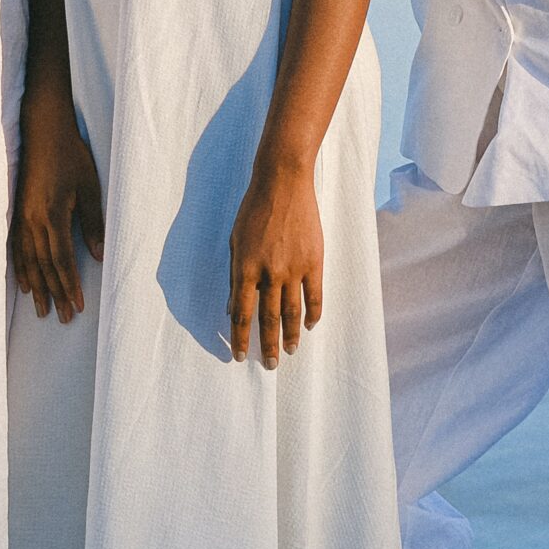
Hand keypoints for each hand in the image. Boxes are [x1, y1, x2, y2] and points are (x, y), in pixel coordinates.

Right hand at [11, 85, 105, 321]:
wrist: (42, 130)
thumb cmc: (70, 156)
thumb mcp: (88, 188)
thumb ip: (92, 224)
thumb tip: (98, 257)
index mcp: (52, 217)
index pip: (62, 261)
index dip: (69, 286)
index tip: (77, 306)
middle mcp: (32, 222)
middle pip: (44, 266)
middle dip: (54, 294)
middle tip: (62, 318)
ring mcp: (20, 217)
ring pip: (28, 261)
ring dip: (37, 287)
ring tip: (42, 310)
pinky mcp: (16, 212)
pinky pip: (16, 248)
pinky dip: (20, 269)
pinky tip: (24, 283)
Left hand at [228, 157, 323, 366]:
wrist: (283, 183)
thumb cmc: (253, 210)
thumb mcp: (235, 242)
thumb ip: (235, 276)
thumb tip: (233, 307)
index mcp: (246, 268)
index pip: (242, 314)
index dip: (240, 338)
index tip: (240, 356)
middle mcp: (270, 273)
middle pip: (268, 319)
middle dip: (267, 345)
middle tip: (270, 365)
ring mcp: (294, 268)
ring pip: (292, 312)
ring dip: (291, 335)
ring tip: (291, 351)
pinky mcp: (314, 261)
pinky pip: (315, 295)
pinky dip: (313, 313)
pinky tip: (310, 325)